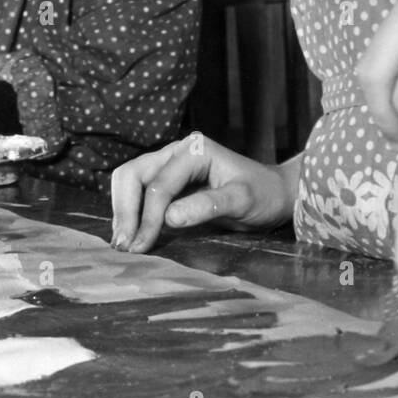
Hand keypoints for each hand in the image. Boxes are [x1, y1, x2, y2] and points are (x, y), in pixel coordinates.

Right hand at [111, 133, 297, 253]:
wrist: (274, 194)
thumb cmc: (263, 195)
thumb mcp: (242, 201)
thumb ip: (207, 206)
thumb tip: (168, 218)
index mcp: (193, 150)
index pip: (159, 184)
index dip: (147, 216)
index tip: (141, 247)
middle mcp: (176, 151)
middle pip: (133, 174)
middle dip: (125, 210)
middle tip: (123, 245)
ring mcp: (170, 164)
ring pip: (130, 180)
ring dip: (123, 210)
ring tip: (124, 243)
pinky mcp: (168, 180)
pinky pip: (139, 191)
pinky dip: (131, 211)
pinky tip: (132, 234)